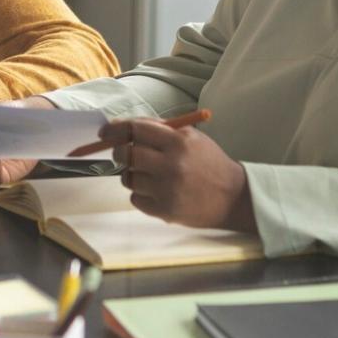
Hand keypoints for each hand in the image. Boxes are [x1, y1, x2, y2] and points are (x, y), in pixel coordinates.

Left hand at [99, 117, 257, 232]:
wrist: (233, 196)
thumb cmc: (208, 163)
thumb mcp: (191, 137)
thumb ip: (159, 130)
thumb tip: (122, 127)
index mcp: (179, 142)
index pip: (136, 130)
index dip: (115, 129)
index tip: (103, 133)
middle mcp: (172, 165)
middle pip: (126, 154)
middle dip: (120, 152)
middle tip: (125, 154)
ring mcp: (167, 189)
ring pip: (128, 178)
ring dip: (131, 174)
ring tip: (149, 175)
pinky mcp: (165, 210)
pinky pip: (135, 198)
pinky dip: (140, 194)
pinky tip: (158, 191)